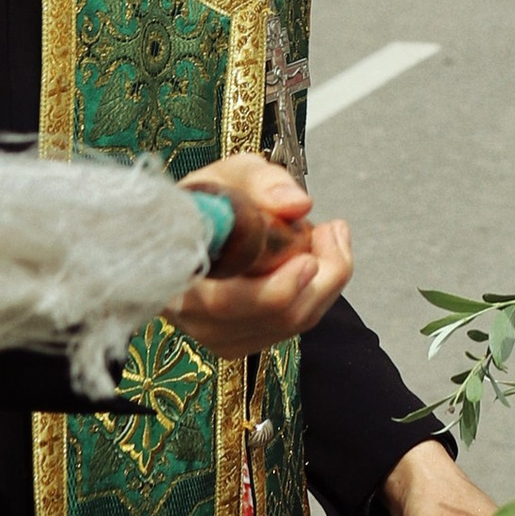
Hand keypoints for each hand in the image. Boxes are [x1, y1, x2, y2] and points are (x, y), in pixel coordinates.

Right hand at [175, 154, 352, 352]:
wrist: (193, 226)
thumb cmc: (211, 201)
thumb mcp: (231, 174)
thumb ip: (264, 183)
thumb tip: (297, 204)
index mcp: (181, 269)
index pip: (227, 299)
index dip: (276, 288)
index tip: (308, 259)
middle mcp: (191, 312)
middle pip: (273, 316)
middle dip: (322, 276)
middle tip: (333, 231)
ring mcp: (213, 333)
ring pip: (290, 324)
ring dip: (324, 281)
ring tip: (327, 237)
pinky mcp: (234, 341)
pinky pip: (291, 328)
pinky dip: (315, 295)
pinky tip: (315, 262)